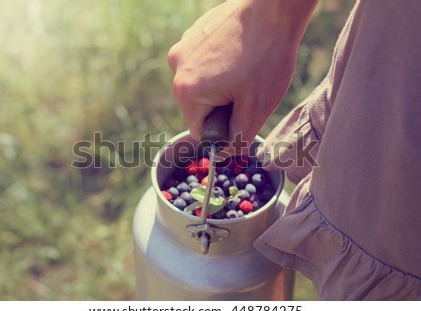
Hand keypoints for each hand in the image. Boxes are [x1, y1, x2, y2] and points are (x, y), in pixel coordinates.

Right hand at [168, 0, 317, 152]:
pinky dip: (220, 64)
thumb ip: (237, 139)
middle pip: (199, 107)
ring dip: (222, 85)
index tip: (243, 114)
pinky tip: (240, 53)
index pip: (200, 130)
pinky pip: (203, 62)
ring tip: (246, 69)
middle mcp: (177, 67)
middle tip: (248, 90)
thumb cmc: (267, 57)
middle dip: (222, 106)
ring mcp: (183, 46)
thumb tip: (225, 154)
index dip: (224, 130)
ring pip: (202, 84)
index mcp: (187, 91)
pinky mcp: (193, 33)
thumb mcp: (256, 109)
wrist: (274, 7)